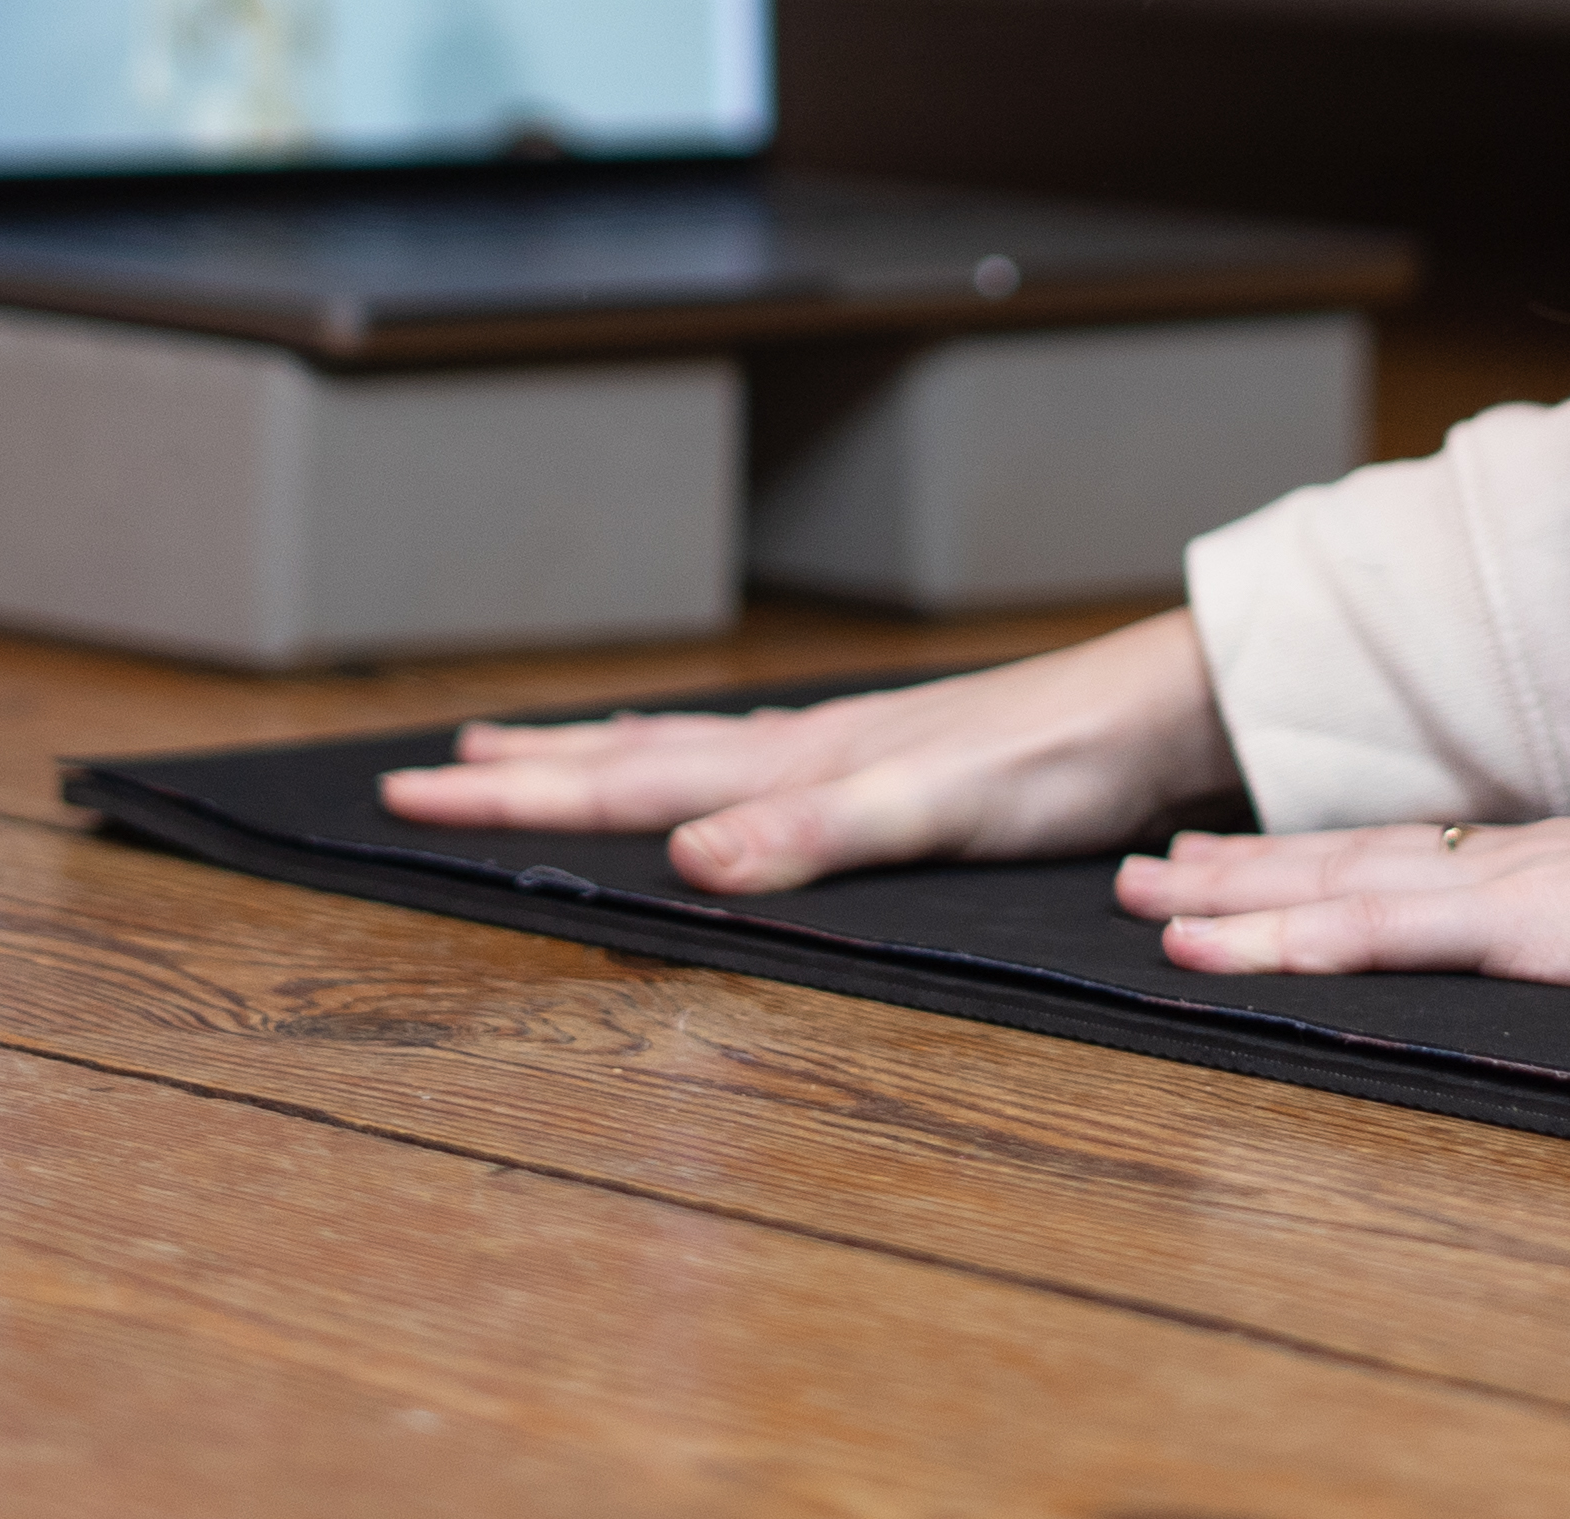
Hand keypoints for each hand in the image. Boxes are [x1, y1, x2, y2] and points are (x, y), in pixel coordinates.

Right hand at [377, 607, 1236, 894]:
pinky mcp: (881, 761)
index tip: (409, 797)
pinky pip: (738, 761)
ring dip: (583, 758)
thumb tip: (685, 859)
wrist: (1160, 710)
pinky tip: (682, 773)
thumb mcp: (937, 809)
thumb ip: (816, 833)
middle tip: (413, 775)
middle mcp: (800, 747)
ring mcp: (837, 748)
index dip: (516, 799)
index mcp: (794, 763)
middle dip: (518, 776)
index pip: (624, 783)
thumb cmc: (1060, 761)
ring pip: (675, 752)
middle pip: (628, 758)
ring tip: (505, 750)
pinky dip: (674, 763)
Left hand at [1113, 783, 1569, 1000]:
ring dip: (1231, 901)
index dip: (1303, 863)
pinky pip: (1376, 936)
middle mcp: (1498, 864)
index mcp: (1537, 868)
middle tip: (1139, 874)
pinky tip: (1222, 944)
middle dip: (1235, 870)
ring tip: (1143, 903)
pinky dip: (1289, 940)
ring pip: (1332, 892)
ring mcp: (1499, 888)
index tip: (1227, 862)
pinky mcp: (1511, 925)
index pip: (1393, 861)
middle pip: (1338, 864)